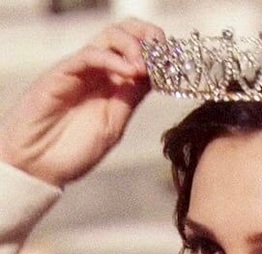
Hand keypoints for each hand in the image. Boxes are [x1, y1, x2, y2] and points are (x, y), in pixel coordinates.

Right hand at [0, 19, 164, 187]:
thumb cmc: (74, 150)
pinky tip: (131, 72)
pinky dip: (113, 59)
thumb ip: (130, 100)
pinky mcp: (62, 73)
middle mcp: (98, 72)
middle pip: (125, 35)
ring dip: (134, 46)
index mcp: (113, 85)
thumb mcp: (113, 125)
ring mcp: (80, 71)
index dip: (160, 53)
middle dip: (149, 37)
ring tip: (146, 66)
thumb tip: (154, 78)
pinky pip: (89, 55)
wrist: (39, 165)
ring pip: (109, 37)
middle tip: (164, 53)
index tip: (176, 64)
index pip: (140, 54)